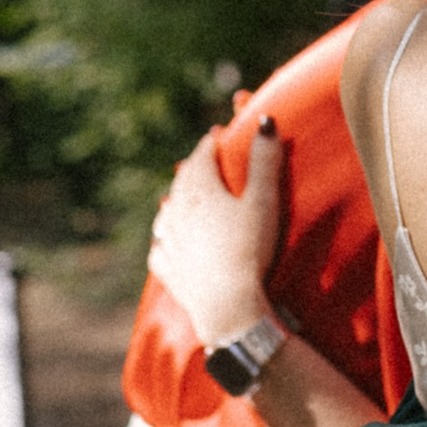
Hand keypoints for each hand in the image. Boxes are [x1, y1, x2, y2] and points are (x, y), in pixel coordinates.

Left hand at [148, 121, 281, 346]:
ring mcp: (168, 243)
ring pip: (167, 212)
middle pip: (182, 180)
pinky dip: (163, 240)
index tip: (217, 133)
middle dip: (194, 166)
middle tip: (203, 158)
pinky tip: (165, 242)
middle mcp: (177, 212)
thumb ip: (265, 160)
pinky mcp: (169, 270)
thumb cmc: (249, 249)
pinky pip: (160, 250)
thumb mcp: (263, 201)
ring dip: (176, 199)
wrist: (229, 306)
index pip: (201, 156)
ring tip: (182, 196)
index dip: (210, 142)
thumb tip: (266, 121)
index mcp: (200, 191)